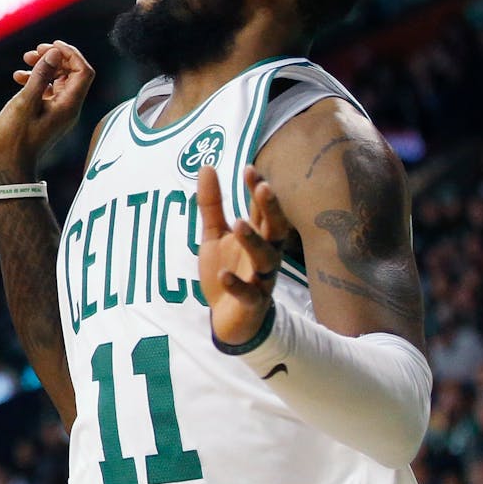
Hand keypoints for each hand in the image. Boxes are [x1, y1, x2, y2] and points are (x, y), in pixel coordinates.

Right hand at [0, 41, 94, 178]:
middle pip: (72, 73)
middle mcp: (68, 107)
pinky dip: (36, 79)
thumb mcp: (26, 102)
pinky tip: (18, 76)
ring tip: (25, 60)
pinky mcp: (47, 114)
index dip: (71, 54)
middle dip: (55, 57)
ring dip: (44, 66)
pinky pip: (48, 90)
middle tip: (33, 52)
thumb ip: (41, 76)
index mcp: (69, 105)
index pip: (83, 71)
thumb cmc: (16, 137)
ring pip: (59, 80)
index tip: (51, 45)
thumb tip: (54, 52)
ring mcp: (58, 111)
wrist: (9, 164)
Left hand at [197, 164, 288, 345]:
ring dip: (253, 242)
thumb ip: (211, 204)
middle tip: (263, 188)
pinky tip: (224, 275)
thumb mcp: (214, 234)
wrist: (227, 317)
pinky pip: (248, 294)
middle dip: (271, 209)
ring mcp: (261, 279)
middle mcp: (265, 255)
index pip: (262, 209)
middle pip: (275, 229)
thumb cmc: (227, 268)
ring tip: (238, 224)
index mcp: (259, 236)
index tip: (250, 169)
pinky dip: (237, 284)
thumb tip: (206, 166)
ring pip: (266, 260)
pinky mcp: (252, 303)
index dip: (258, 190)